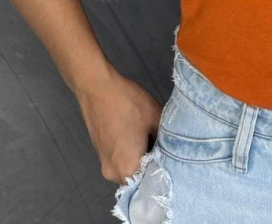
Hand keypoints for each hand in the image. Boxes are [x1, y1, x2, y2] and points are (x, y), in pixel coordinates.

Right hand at [74, 67, 164, 184]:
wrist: (98, 88)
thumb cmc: (128, 103)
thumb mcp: (156, 117)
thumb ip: (166, 139)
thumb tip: (170, 148)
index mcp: (128, 169)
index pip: (151, 181)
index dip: (164, 170)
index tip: (173, 158)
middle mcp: (113, 174)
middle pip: (139, 178)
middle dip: (152, 165)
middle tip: (164, 148)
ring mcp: (104, 165)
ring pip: (129, 169)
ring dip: (141, 159)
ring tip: (152, 139)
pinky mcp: (100, 154)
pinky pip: (120, 161)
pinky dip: (130, 154)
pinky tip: (137, 136)